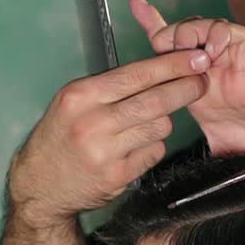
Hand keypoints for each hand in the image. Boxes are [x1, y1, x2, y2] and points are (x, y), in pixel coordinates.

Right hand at [7, 49, 209, 220]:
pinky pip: (154, 152)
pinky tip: (136, 147)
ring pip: (159, 127)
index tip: (196, 59)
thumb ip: (110, 87)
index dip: (171, 66)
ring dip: (163, 121)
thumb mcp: (73, 102)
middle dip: (186, 88)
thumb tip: (159, 69)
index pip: (136, 75)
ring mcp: (105, 152)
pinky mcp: (118, 176)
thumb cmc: (60, 137)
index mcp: (81, 96)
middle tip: (203, 81)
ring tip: (148, 122)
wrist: (41, 185)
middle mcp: (92, 122)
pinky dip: (153, 146)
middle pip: (155, 101)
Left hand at [129, 0, 244, 156]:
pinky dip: (217, 36)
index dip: (152, 21)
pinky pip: (229, 31)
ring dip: (190, 36)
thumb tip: (166, 156)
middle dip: (169, 36)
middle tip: (172, 59)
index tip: (136, 2)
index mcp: (196, 80)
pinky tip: (213, 55)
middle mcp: (211, 64)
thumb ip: (194, 144)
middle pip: (180, 29)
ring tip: (195, 59)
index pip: (170, 45)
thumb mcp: (211, 141)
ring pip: (202, 24)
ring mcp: (228, 57)